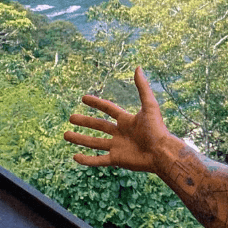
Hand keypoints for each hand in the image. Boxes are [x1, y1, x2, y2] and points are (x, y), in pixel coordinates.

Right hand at [64, 67, 180, 172]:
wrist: (161, 152)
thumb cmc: (157, 129)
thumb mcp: (149, 105)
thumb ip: (142, 87)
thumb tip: (138, 67)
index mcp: (127, 120)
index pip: (108, 109)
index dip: (96, 103)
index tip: (83, 98)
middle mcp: (121, 133)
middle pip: (98, 126)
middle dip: (84, 122)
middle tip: (71, 118)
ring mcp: (118, 147)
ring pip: (94, 143)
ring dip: (80, 139)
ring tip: (65, 135)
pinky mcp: (117, 160)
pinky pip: (98, 160)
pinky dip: (87, 160)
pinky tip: (75, 157)